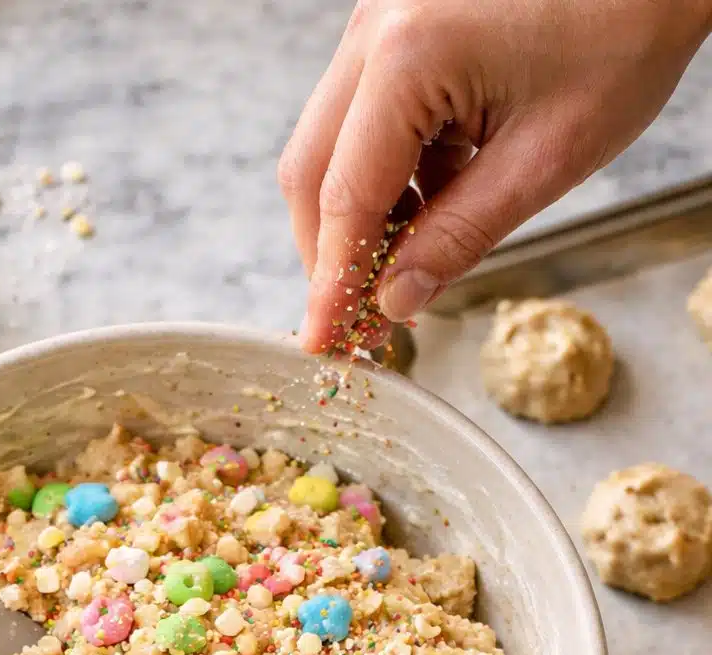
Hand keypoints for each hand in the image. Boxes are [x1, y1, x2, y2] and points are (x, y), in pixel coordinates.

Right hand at [280, 0, 711, 350]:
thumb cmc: (622, 35)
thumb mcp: (544, 160)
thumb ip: (459, 237)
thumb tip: (396, 300)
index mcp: (408, 56)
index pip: (343, 198)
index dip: (331, 283)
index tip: (323, 342)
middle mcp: (375, 28)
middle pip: (311, 170)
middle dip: (332, 254)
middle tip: (360, 319)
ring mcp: (379, 21)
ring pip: (330, 147)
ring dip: (359, 217)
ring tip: (409, 264)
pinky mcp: (396, 26)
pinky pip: (363, 118)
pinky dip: (384, 176)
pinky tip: (428, 207)